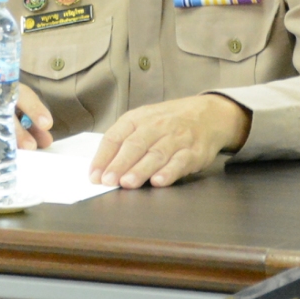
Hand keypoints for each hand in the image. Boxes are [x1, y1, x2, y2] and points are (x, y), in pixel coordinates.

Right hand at [0, 76, 52, 148]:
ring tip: (13, 153)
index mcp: (0, 84)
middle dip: (18, 130)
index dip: (34, 108)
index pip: (21, 94)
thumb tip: (46, 140)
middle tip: (31, 146)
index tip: (47, 124)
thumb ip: (26, 120)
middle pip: (3, 110)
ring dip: (0, 140)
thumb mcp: (5, 103)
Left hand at [90, 94, 252, 188]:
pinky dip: (169, 172)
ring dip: (140, 170)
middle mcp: (156, 126)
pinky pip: (180, 161)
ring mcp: (176, 138)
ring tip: (127, 183)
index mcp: (137, 119)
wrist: (206, 115)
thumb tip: (101, 168)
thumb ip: (123, 143)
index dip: (103, 157)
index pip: (115, 137)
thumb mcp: (142, 123)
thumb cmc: (165, 123)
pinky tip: (158, 181)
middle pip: (134, 146)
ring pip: (155, 154)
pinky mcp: (194, 151)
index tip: (94, 176)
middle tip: (108, 181)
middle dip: (119, 164)